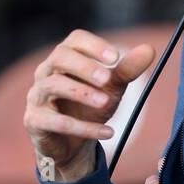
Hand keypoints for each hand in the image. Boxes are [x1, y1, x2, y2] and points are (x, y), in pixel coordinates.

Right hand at [24, 29, 155, 167]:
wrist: (72, 143)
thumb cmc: (89, 106)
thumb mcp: (111, 88)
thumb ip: (127, 69)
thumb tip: (149, 50)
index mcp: (65, 58)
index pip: (75, 40)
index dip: (94, 45)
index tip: (116, 57)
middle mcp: (46, 71)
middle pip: (60, 57)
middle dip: (85, 66)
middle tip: (107, 79)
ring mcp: (37, 95)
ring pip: (53, 85)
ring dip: (82, 93)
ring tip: (106, 103)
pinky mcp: (34, 120)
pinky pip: (56, 121)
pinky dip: (83, 127)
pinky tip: (108, 132)